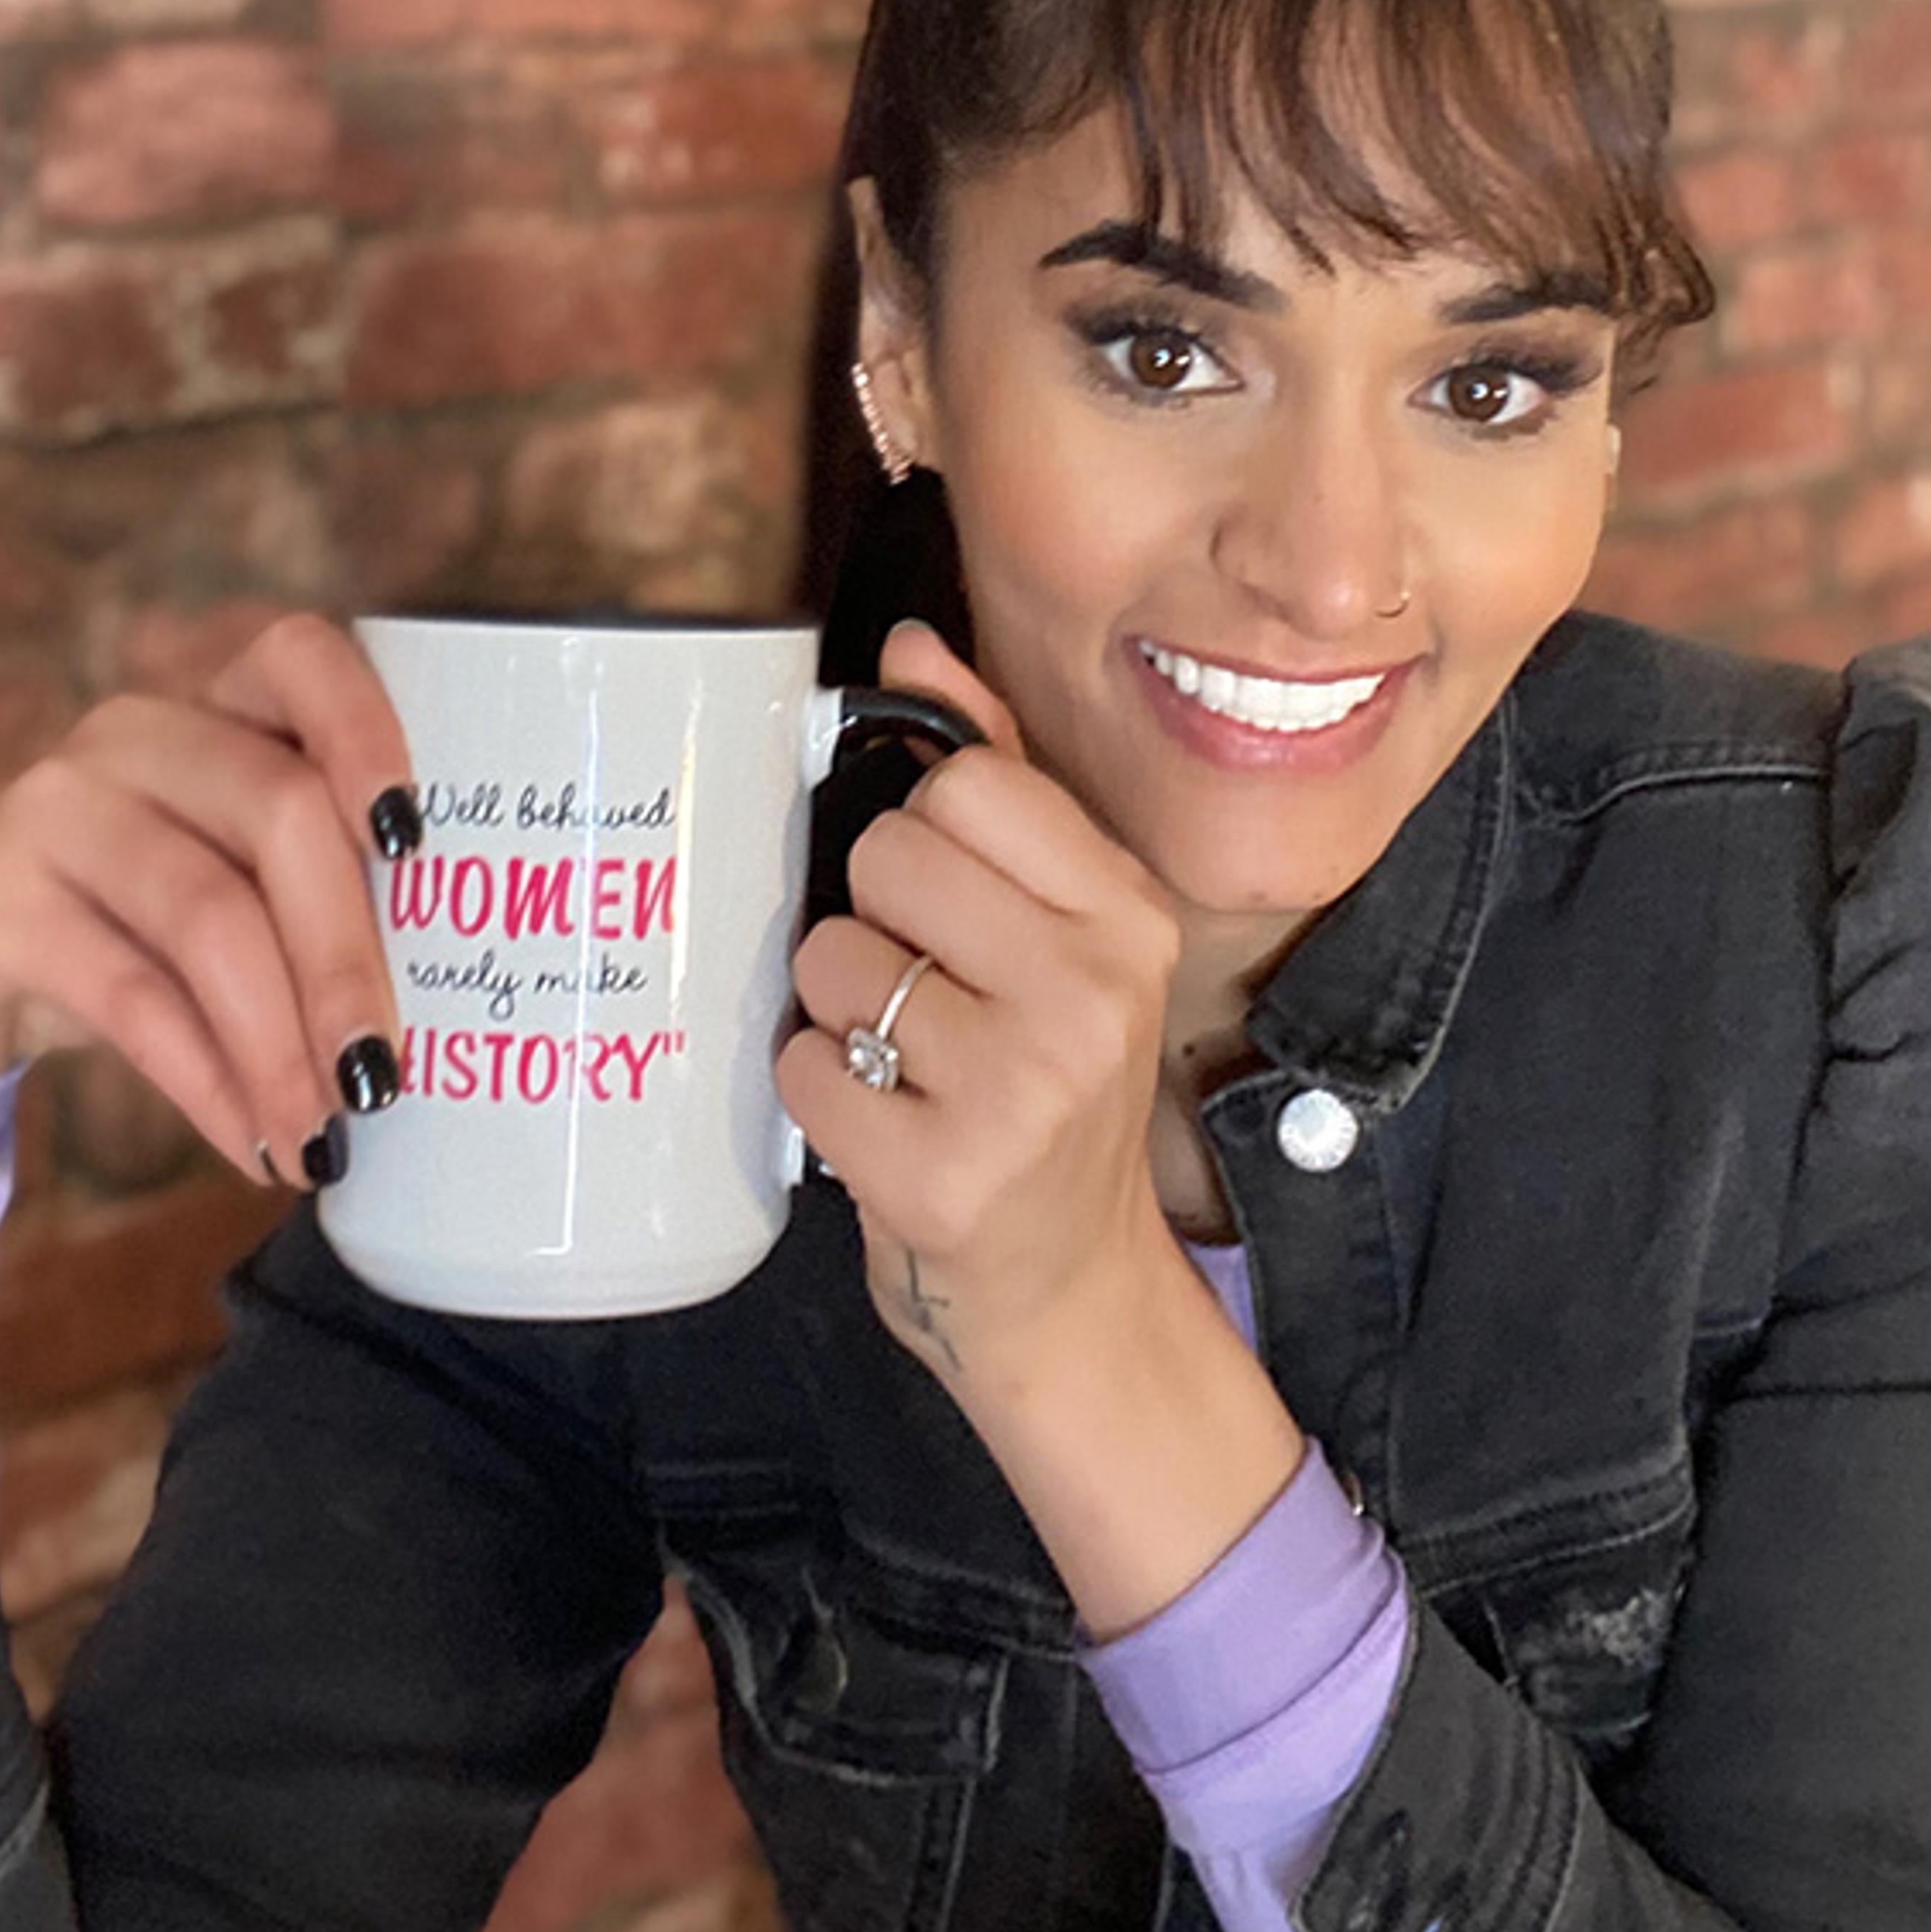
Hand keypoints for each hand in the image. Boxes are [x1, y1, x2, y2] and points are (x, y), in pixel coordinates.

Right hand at [0, 614, 416, 1188]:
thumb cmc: (122, 925)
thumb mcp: (218, 888)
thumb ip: (311, 904)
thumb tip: (453, 1021)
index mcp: (211, 709)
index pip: (300, 658)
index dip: (368, 729)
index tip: (420, 836)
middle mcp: (134, 733)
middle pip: (280, 814)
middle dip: (347, 958)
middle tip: (386, 1076)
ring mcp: (52, 805)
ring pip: (208, 914)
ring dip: (280, 1043)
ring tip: (326, 1134)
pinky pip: (129, 994)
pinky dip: (208, 1081)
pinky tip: (253, 1143)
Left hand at [777, 622, 1184, 1386]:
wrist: (1074, 1290)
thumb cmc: (1050, 1088)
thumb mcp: (1063, 929)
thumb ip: (1000, 776)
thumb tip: (914, 641)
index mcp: (1127, 916)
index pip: (969, 784)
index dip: (929, 832)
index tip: (955, 901)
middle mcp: (1090, 995)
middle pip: (889, 856)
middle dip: (878, 919)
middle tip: (926, 991)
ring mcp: (1018, 1092)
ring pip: (833, 962)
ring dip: (842, 1011)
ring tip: (905, 1062)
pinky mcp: (937, 1178)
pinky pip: (804, 1067)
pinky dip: (817, 1093)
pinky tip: (879, 1122)